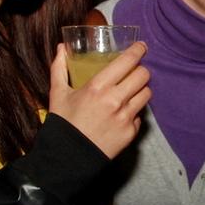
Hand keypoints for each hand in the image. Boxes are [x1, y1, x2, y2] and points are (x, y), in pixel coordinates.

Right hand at [48, 42, 150, 158]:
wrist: (68, 158)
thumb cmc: (63, 123)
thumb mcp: (57, 93)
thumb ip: (59, 67)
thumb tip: (61, 47)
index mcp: (98, 87)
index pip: (128, 61)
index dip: (138, 51)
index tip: (141, 46)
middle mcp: (115, 100)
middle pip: (143, 75)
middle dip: (141, 70)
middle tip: (134, 72)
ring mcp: (125, 117)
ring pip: (146, 94)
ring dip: (141, 90)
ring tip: (131, 91)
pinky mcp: (131, 132)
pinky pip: (140, 116)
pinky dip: (134, 112)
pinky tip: (123, 113)